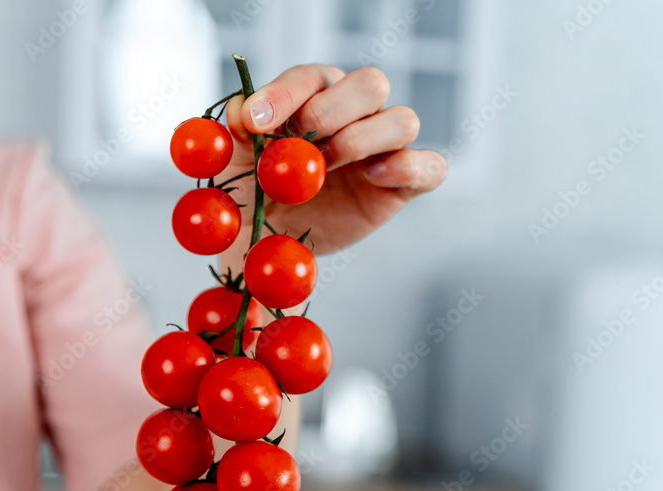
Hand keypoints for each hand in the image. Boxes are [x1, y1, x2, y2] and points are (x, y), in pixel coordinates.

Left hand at [220, 64, 446, 255]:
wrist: (264, 240)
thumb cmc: (250, 190)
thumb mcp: (232, 159)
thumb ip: (236, 129)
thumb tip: (243, 110)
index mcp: (314, 96)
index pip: (311, 78)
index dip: (284, 95)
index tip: (255, 122)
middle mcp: (355, 113)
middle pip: (370, 84)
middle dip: (331, 111)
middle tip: (299, 144)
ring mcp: (382, 148)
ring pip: (403, 119)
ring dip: (362, 141)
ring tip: (324, 171)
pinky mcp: (400, 186)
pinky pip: (430, 167)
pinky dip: (409, 168)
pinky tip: (374, 177)